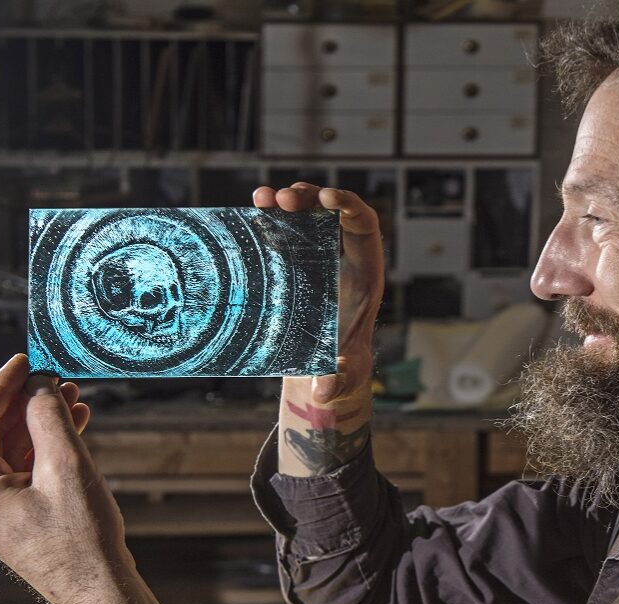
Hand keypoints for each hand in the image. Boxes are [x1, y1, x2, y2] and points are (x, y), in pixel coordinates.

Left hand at [0, 354, 127, 603]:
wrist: (96, 585)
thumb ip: (49, 420)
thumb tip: (40, 387)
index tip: (23, 361)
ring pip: (10, 445)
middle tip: (54, 377)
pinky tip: (75, 422)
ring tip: (72, 396)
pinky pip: (23, 464)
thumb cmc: (80, 537)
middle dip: (24, 400)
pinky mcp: (16, 508)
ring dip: (39, 418)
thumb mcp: (67, 467)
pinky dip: (46, 441)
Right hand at [253, 183, 384, 401]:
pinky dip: (271, 214)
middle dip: (310, 198)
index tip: (326, 198)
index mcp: (365, 275)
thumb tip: (323, 391)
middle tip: (283, 200)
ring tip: (262, 198)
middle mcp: (343, 258)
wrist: (322, 367)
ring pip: (307, 214)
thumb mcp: (340, 376)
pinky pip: (285, 229)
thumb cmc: (340, 368)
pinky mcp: (294, 261)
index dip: (350, 206)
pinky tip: (253, 207)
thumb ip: (335, 381)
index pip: (365, 226)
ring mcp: (318, 256)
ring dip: (287, 199)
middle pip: (333, 212)